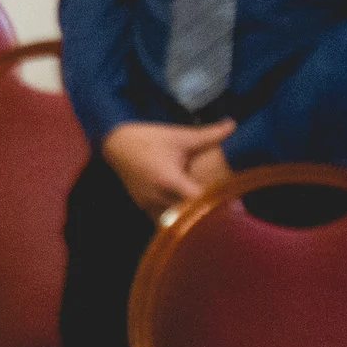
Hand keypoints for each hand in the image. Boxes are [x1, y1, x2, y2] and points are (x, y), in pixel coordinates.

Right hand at [101, 119, 234, 216]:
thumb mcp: (178, 136)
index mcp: (169, 179)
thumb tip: (233, 124)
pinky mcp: (142, 205)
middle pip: (188, 215)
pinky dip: (175, 218)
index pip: (197, 200)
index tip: (232, 202)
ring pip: (175, 221)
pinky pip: (163, 219)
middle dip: (206, 214)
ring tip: (207, 214)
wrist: (114, 143)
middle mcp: (157, 196)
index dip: (214, 202)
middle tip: (228, 213)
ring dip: (189, 218)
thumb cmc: (148, 139)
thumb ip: (208, 134)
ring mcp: (148, 203)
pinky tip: (186, 213)